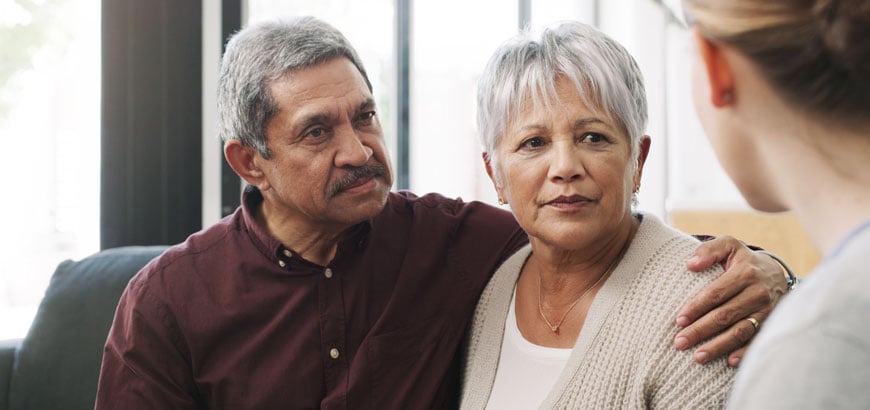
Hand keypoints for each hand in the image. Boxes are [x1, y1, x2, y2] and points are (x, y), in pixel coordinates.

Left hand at [674, 235, 787, 365]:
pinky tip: (729, 361)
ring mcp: (767, 310)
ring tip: (697, 357)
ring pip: (740, 331)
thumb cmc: (743, 260)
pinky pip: (757, 340)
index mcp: (744, 273)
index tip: (679, 320)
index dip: (696, 308)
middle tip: (680, 342)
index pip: (715, 294)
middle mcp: (758, 293)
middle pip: (725, 315)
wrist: (776, 273)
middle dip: (700, 330)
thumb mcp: (729, 245)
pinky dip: (745, 352)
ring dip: (718, 346)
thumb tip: (690, 264)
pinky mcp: (773, 323)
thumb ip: (709, 250)